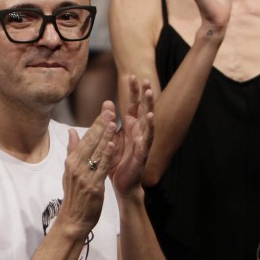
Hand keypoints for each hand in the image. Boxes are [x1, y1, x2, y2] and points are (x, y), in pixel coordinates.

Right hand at [60, 105, 117, 238]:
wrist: (73, 220)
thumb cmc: (74, 196)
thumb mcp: (69, 172)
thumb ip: (73, 151)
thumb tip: (72, 132)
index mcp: (71, 161)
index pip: (85, 138)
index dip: (96, 123)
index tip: (104, 110)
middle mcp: (76, 166)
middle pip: (90, 141)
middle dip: (101, 124)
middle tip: (110, 108)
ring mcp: (84, 176)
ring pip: (96, 152)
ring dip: (104, 136)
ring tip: (112, 121)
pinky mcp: (93, 186)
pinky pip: (101, 168)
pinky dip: (106, 155)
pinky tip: (111, 144)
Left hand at [109, 76, 154, 194]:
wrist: (121, 183)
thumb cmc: (116, 161)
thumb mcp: (110, 137)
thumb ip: (109, 121)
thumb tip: (107, 102)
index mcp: (130, 127)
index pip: (132, 105)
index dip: (133, 91)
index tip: (132, 75)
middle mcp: (138, 131)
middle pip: (143, 108)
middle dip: (144, 94)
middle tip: (145, 78)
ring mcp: (142, 141)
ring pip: (148, 120)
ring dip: (150, 106)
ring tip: (150, 93)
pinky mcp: (143, 153)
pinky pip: (147, 139)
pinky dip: (150, 128)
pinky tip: (152, 117)